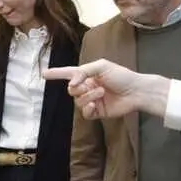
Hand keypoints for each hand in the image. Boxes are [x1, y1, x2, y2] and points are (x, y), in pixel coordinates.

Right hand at [44, 59, 169, 119]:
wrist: (136, 91)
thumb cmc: (122, 75)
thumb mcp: (102, 66)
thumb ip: (84, 71)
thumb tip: (71, 82)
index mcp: (87, 74)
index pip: (68, 73)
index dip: (56, 74)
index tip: (44, 74)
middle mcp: (88, 87)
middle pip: (71, 90)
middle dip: (78, 88)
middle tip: (91, 85)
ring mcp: (92, 100)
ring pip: (78, 102)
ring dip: (88, 96)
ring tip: (101, 93)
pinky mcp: (98, 112)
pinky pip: (85, 113)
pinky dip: (87, 109)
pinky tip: (94, 105)